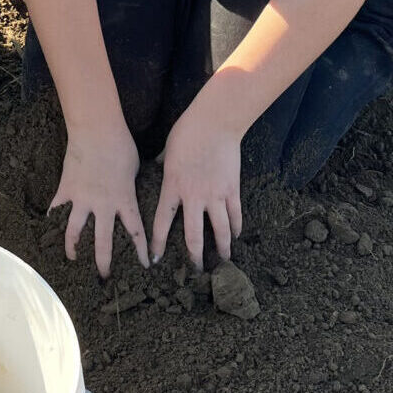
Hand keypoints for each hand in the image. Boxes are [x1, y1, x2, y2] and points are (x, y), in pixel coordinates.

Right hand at [50, 127, 148, 278]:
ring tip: (73, 258)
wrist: (97, 132)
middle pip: (103, 242)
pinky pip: (57, 208)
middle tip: (104, 276)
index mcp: (124, 201)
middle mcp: (103, 205)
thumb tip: (133, 189)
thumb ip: (131, 186)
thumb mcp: (135, 169)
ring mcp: (82, 199)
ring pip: (75, 231)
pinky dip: (53, 218)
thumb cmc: (121, 146)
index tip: (145, 265)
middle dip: (104, 262)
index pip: (135, 232)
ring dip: (73, 247)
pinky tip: (48, 228)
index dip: (140, 251)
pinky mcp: (66, 189)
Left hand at [149, 108, 241, 269]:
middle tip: (196, 269)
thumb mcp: (167, 151)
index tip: (156, 259)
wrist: (215, 123)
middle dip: (194, 255)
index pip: (162, 222)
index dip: (158, 242)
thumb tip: (157, 165)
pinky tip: (236, 236)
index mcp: (172, 187)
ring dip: (221, 248)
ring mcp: (215, 195)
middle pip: (193, 235)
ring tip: (224, 260)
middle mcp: (193, 196)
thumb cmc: (187, 132)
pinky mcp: (232, 189)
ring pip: (219, 230)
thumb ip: (163, 165)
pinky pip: (235, 214)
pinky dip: (236, 227)